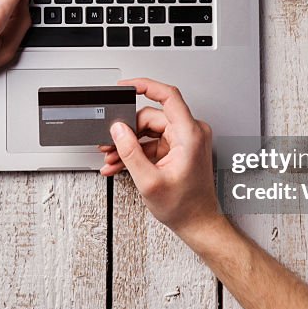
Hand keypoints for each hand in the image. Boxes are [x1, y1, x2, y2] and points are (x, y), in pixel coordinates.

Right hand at [99, 78, 220, 235]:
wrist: (197, 223)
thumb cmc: (184, 207)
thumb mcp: (149, 180)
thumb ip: (130, 151)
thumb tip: (118, 129)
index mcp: (189, 134)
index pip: (168, 95)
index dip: (145, 86)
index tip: (125, 86)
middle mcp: (190, 133)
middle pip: (151, 118)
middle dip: (127, 131)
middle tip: (110, 144)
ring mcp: (184, 141)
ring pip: (148, 131)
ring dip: (129, 145)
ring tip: (112, 159)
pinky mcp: (178, 150)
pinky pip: (152, 143)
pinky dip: (137, 153)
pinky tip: (121, 164)